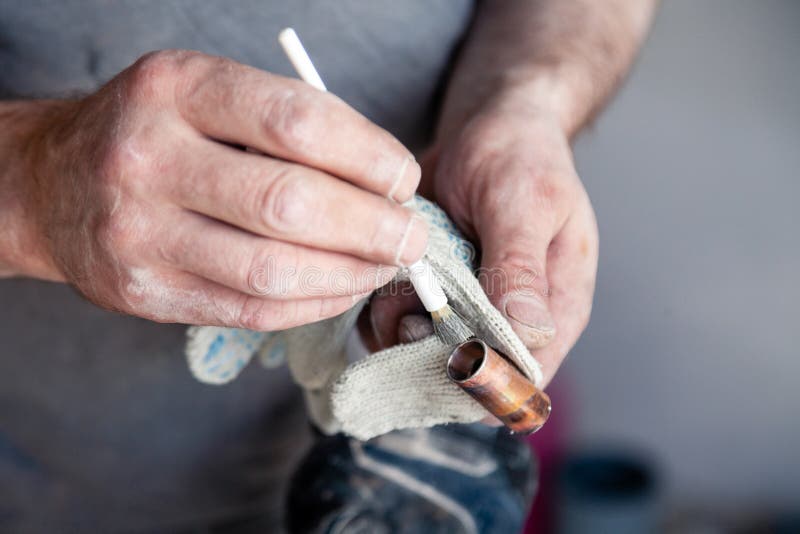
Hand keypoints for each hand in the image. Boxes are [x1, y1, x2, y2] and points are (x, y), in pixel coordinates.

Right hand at [19, 50, 426, 328]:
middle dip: (372, 227)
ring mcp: (140, 233)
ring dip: (350, 274)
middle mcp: (149, 158)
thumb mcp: (207, 94)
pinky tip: (343, 288)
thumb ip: (287, 126)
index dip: (368, 156)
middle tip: (411, 237)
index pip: (296, 122)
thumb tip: (385, 182)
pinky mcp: (145, 293)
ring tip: (384, 265)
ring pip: (272, 271)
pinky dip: (313, 304)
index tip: (404, 177)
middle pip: (289, 204)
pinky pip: (251, 311)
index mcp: (176, 88)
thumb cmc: (155, 131)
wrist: (52, 183)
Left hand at [370, 107, 597, 385]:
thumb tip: (528, 333)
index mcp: (556, 306)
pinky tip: (386, 278)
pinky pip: (401, 324)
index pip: (528, 374)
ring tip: (400, 282)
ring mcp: (469, 309)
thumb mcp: (525, 203)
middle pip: (471, 374)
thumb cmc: (522, 156)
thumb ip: (522, 267)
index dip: (486, 381)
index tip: (445, 357)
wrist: (488, 126)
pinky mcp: (434, 294)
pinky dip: (385, 309)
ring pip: (426, 352)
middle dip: (430, 352)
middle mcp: (513, 318)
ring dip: (400, 327)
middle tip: (412, 309)